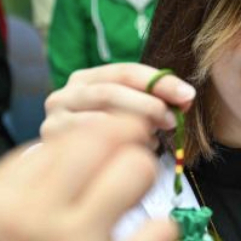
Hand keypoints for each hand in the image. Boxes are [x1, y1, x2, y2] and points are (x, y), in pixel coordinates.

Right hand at [42, 63, 195, 144]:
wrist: (67, 169)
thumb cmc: (106, 135)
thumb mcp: (130, 112)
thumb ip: (155, 100)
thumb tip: (186, 98)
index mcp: (86, 79)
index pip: (125, 71)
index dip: (159, 82)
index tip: (187, 96)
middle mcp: (65, 95)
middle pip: (110, 92)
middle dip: (148, 105)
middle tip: (172, 120)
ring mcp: (54, 121)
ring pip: (98, 120)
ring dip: (133, 129)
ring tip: (152, 138)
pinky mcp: (52, 146)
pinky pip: (90, 146)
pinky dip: (119, 148)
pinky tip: (132, 153)